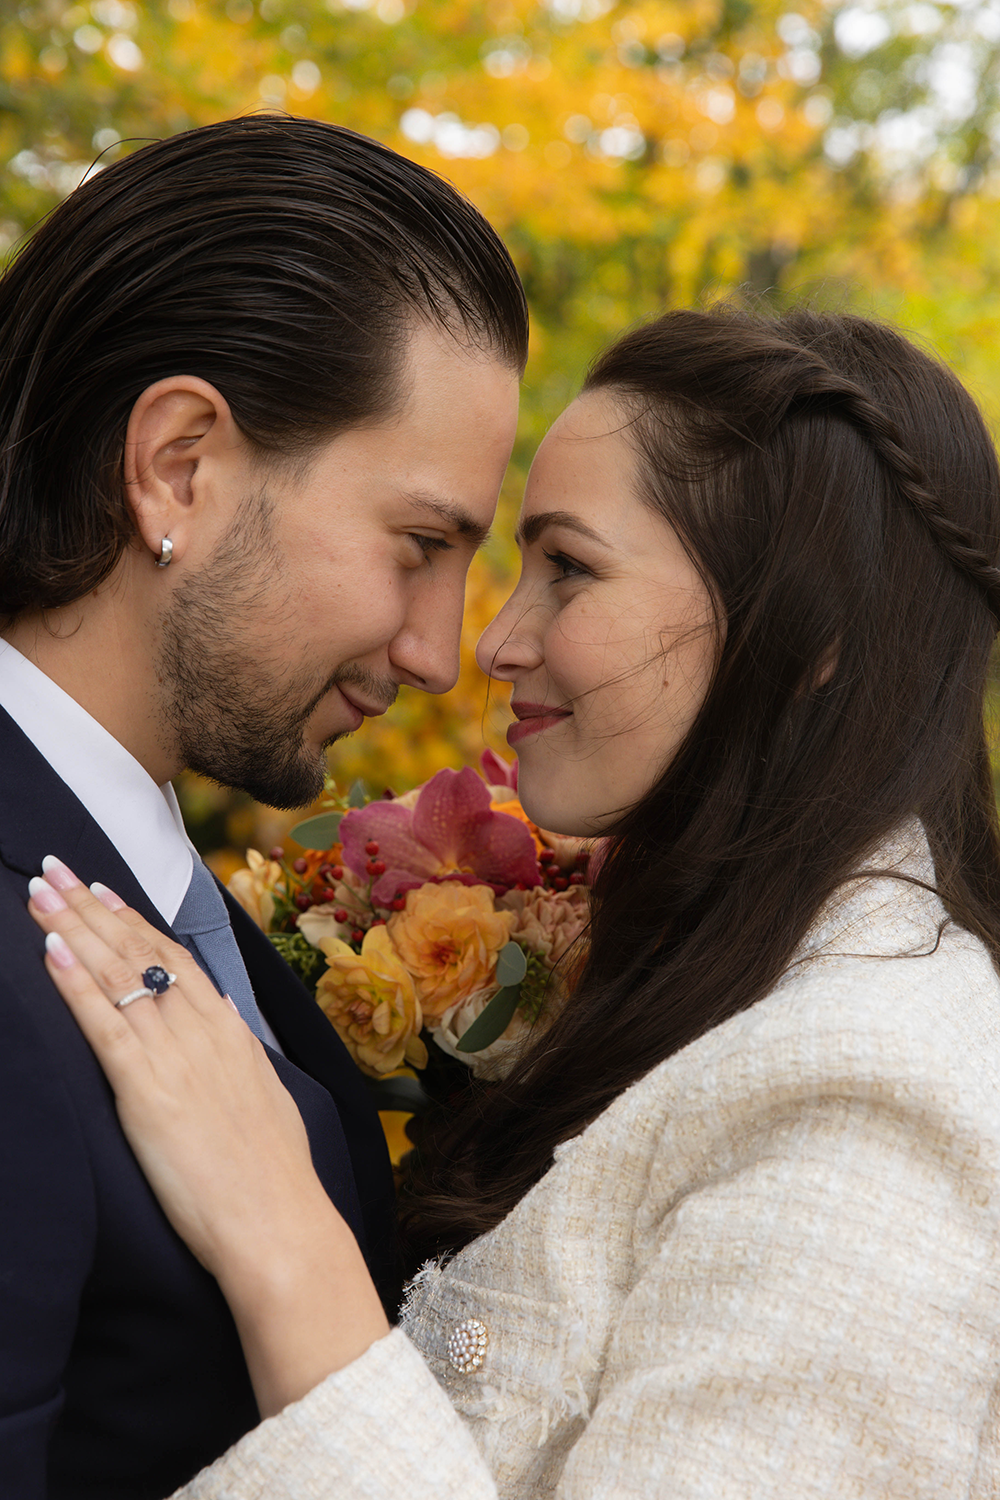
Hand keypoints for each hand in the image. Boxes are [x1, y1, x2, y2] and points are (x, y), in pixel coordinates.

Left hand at [28, 858, 388, 1413]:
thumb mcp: (266, 1101)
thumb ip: (238, 1059)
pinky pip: (103, 1023)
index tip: (103, 890)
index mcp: (231, 1034)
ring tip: (41, 891)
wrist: (279, 1224)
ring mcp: (175, 1057)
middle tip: (55, 867)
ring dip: (73, 927)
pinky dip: (74, 982)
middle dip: (91, 906)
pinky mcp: (146, 1091)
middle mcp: (203, 1031)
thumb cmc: (273, 1179)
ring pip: (118, 974)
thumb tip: (225, 1030)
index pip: (175, 957)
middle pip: (140, 951)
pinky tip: (50, 951)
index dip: (133, 920)